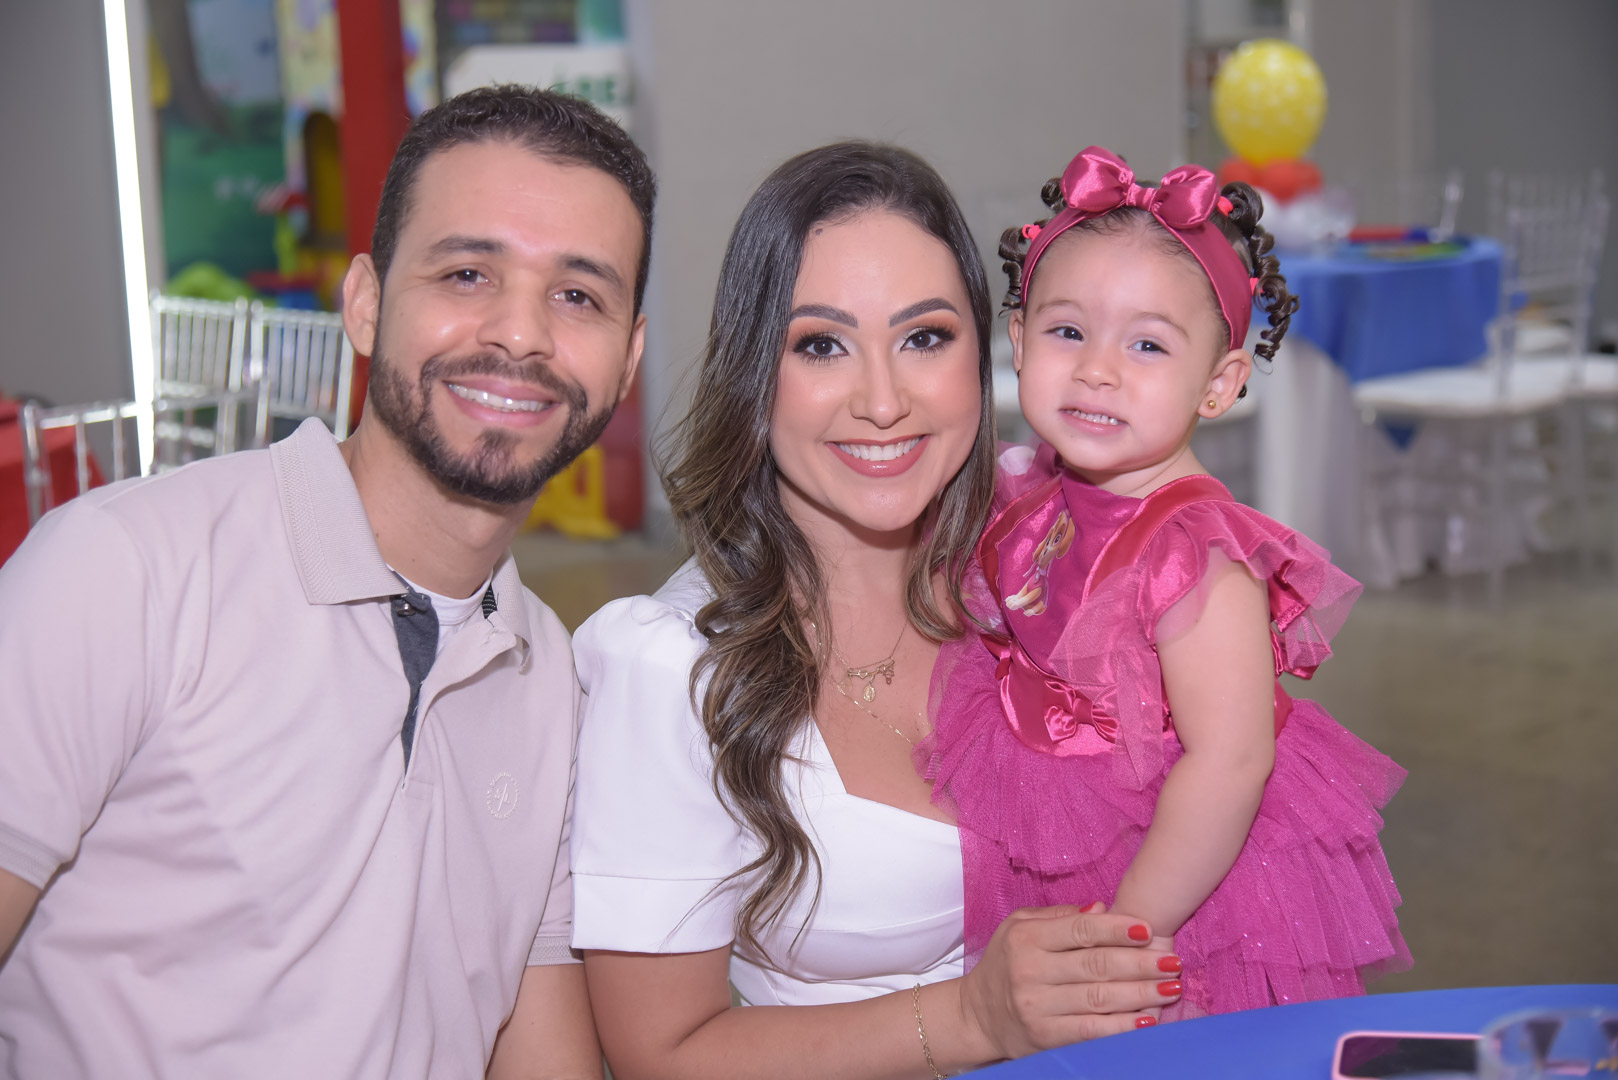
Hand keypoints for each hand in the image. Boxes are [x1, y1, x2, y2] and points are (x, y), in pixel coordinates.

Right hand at [957, 903, 1182, 1060]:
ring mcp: (1038, 1006)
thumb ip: (1060, 915)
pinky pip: (1091, 1031)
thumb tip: (1101, 909)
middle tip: (1173, 961)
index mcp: (1027, 937)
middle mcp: (1030, 970)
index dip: (1117, 929)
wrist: (978, 1015)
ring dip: (1141, 994)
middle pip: (1096, 965)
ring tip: (1170, 988)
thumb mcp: (1020, 927)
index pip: (1080, 930)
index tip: (1148, 929)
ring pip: (1099, 998)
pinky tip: (1146, 1020)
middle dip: (1140, 963)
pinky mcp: (1045, 1036)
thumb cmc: (1008, 963)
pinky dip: (1121, 1027)